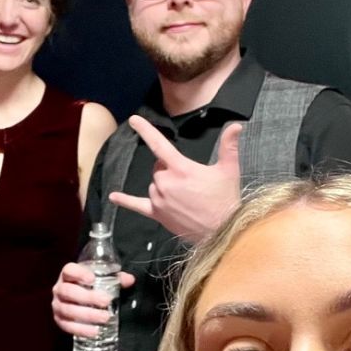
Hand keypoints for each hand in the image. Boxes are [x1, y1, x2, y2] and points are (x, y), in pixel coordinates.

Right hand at [51, 261, 134, 337]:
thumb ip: (116, 278)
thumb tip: (130, 280)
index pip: (68, 270)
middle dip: (87, 297)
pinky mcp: (59, 320)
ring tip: (104, 317)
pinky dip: (81, 329)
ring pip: (67, 310)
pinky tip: (94, 331)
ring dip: (87, 315)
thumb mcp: (102, 280)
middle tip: (106, 301)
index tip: (92, 278)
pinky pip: (67, 326)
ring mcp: (57, 305)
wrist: (78, 301)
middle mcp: (59, 289)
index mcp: (68, 275)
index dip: (78, 273)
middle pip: (68, 291)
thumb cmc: (90, 287)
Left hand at [108, 116, 242, 243]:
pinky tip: (114, 197)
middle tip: (189, 181)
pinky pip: (137, 205)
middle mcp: (165, 182)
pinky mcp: (157, 213)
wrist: (222, 230)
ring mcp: (159, 199)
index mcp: (181, 168)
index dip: (146, 131)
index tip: (134, 120)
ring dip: (163, 185)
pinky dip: (125, 201)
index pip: (159, 145)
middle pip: (158, 167)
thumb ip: (229, 146)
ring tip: (185, 196)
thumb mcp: (229, 170)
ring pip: (154, 184)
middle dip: (169, 169)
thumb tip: (236, 126)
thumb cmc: (226, 199)